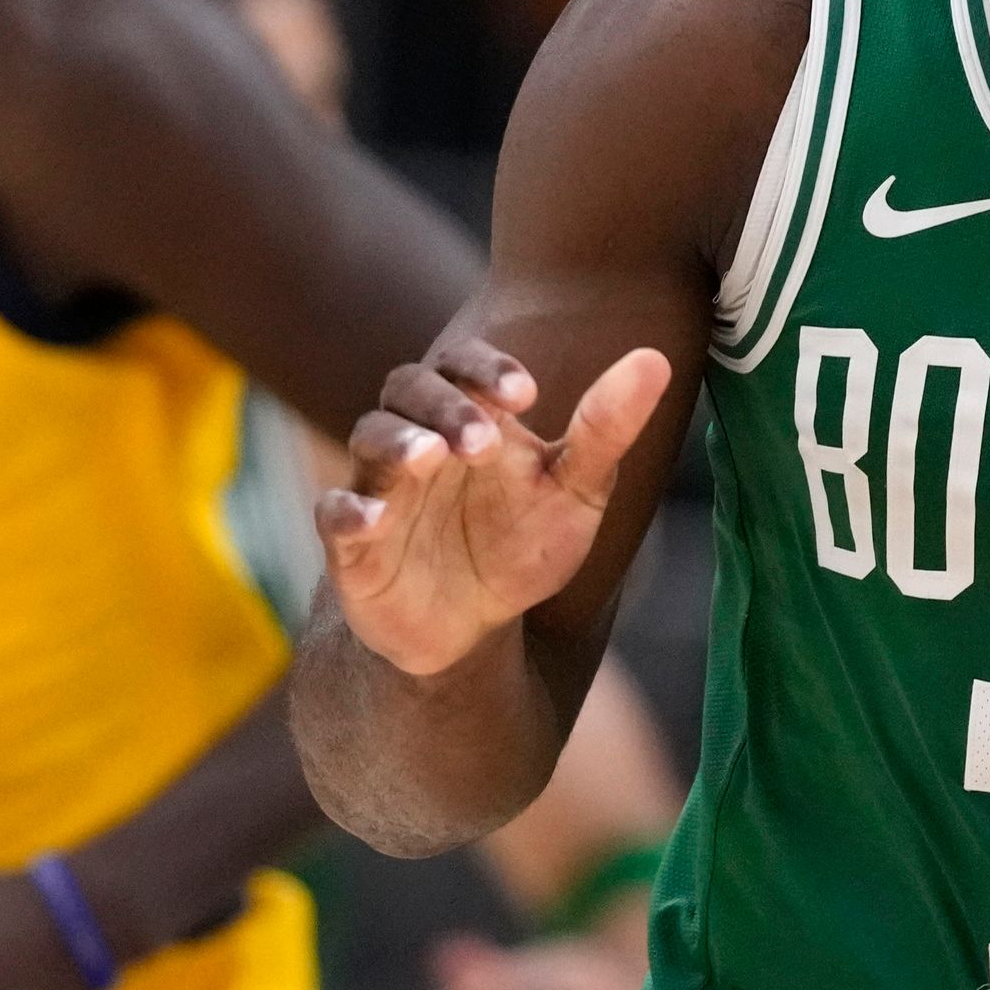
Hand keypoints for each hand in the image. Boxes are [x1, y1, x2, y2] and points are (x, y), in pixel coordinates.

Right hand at [315, 338, 671, 678]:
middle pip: (409, 388)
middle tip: (485, 440)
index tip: (525, 394)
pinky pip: (334, 514)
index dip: (485, 367)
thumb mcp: (576, 492)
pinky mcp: (351, 544)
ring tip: (432, 456)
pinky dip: (347, 511)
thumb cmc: (520, 545)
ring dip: (399, 441)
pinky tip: (371, 520)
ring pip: (370, 438)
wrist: (471, 630)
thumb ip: (606, 428)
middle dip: (446, 405)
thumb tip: (655, 359)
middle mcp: (419, 439)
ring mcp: (381, 487)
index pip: (462, 364)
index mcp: (470, 416)